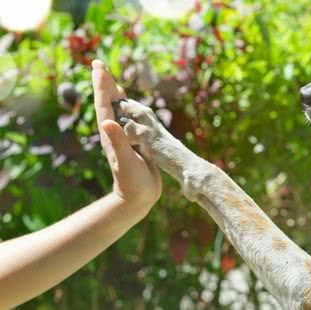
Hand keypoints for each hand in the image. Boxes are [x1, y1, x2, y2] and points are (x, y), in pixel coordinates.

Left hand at [92, 60, 161, 209]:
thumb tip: (106, 122)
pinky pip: (127, 119)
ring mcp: (122, 138)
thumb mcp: (125, 162)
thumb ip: (118, 142)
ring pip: (116, 110)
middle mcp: (113, 133)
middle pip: (106, 103)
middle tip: (98, 64)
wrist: (137, 198)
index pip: (104, 106)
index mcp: (111, 135)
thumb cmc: (132, 182)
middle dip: (103, 83)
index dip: (101, 86)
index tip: (99, 67)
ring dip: (112, 93)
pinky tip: (126, 103)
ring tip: (110, 79)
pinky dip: (125, 107)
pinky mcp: (132, 142)